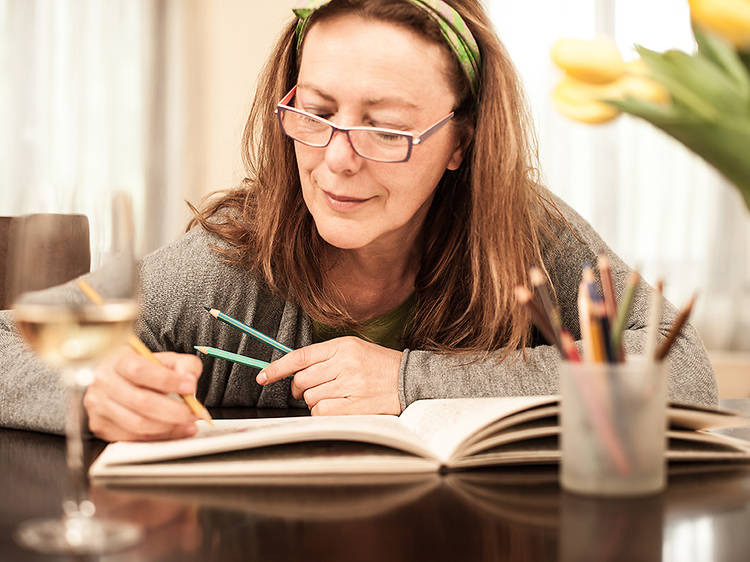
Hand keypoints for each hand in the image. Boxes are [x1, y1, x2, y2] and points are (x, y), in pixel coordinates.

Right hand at [84, 348, 202, 440]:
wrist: (118, 380)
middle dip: (174, 410)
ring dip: (169, 427)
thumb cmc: (145, 370)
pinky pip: (133, 438)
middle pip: (141, 402)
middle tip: (195, 413)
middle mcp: (104, 382)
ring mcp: (99, 406)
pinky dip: (159, 437)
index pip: (140, 371)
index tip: (190, 387)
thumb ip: (184, 365)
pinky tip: (176, 431)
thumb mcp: (166, 359)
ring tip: (188, 423)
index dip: (167, 380)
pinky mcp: (101, 426)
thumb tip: (190, 381)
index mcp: (119, 360)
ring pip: (137, 424)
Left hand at [256, 336, 402, 415]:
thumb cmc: (379, 365)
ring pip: (310, 397)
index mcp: (342, 346)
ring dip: (314, 400)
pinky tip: (336, 407)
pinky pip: (322, 412)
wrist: (408, 379)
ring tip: (332, 396)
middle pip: (302, 379)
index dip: (277, 368)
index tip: (262, 376)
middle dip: (300, 388)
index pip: (300, 356)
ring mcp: (350, 385)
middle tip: (311, 388)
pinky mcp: (355, 405)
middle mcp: (344, 364)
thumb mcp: (354, 349)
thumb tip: (294, 370)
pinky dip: (322, 412)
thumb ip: (325, 357)